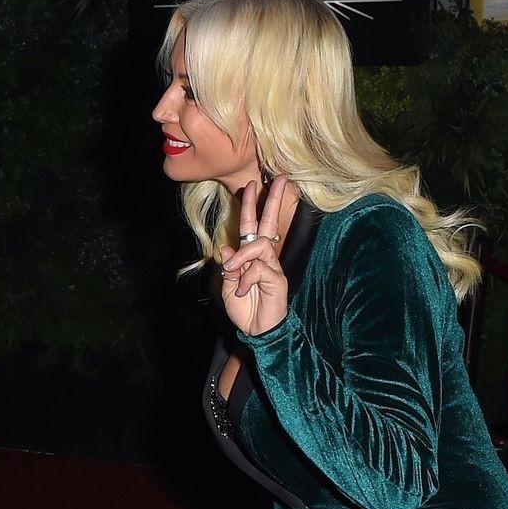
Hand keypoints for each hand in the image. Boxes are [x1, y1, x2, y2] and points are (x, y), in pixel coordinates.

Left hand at [218, 175, 291, 336]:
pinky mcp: (278, 279)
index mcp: (251, 256)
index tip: (252, 185)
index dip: (251, 206)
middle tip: (280, 178)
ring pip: (259, 245)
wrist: (257, 331)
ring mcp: (273, 266)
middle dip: (272, 200)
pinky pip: (260, 268)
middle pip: (269, 223)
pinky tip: (244, 290)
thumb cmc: (245, 309)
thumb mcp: (229, 287)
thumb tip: (227, 247)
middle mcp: (264, 257)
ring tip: (233, 273)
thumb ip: (229, 267)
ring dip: (242, 256)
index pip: (252, 226)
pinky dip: (247, 278)